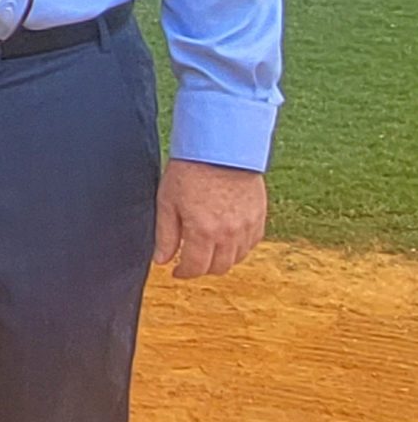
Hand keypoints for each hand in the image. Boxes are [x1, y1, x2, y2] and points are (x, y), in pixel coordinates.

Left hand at [154, 157, 265, 277]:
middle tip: (190, 260)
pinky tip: (226, 239)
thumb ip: (165, 235)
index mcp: (203, 231)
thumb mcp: (167, 201)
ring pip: (237, 259)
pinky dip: (239, 248)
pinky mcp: (259, 217)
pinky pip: (251, 244)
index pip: (196, 268)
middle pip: (218, 268)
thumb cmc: (190, 170)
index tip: (177, 271)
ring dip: (221, 259)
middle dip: (202, 268)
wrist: (221, 148)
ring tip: (207, 248)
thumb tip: (161, 260)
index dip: (184, 273)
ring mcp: (247, 226)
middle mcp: (228, 234)